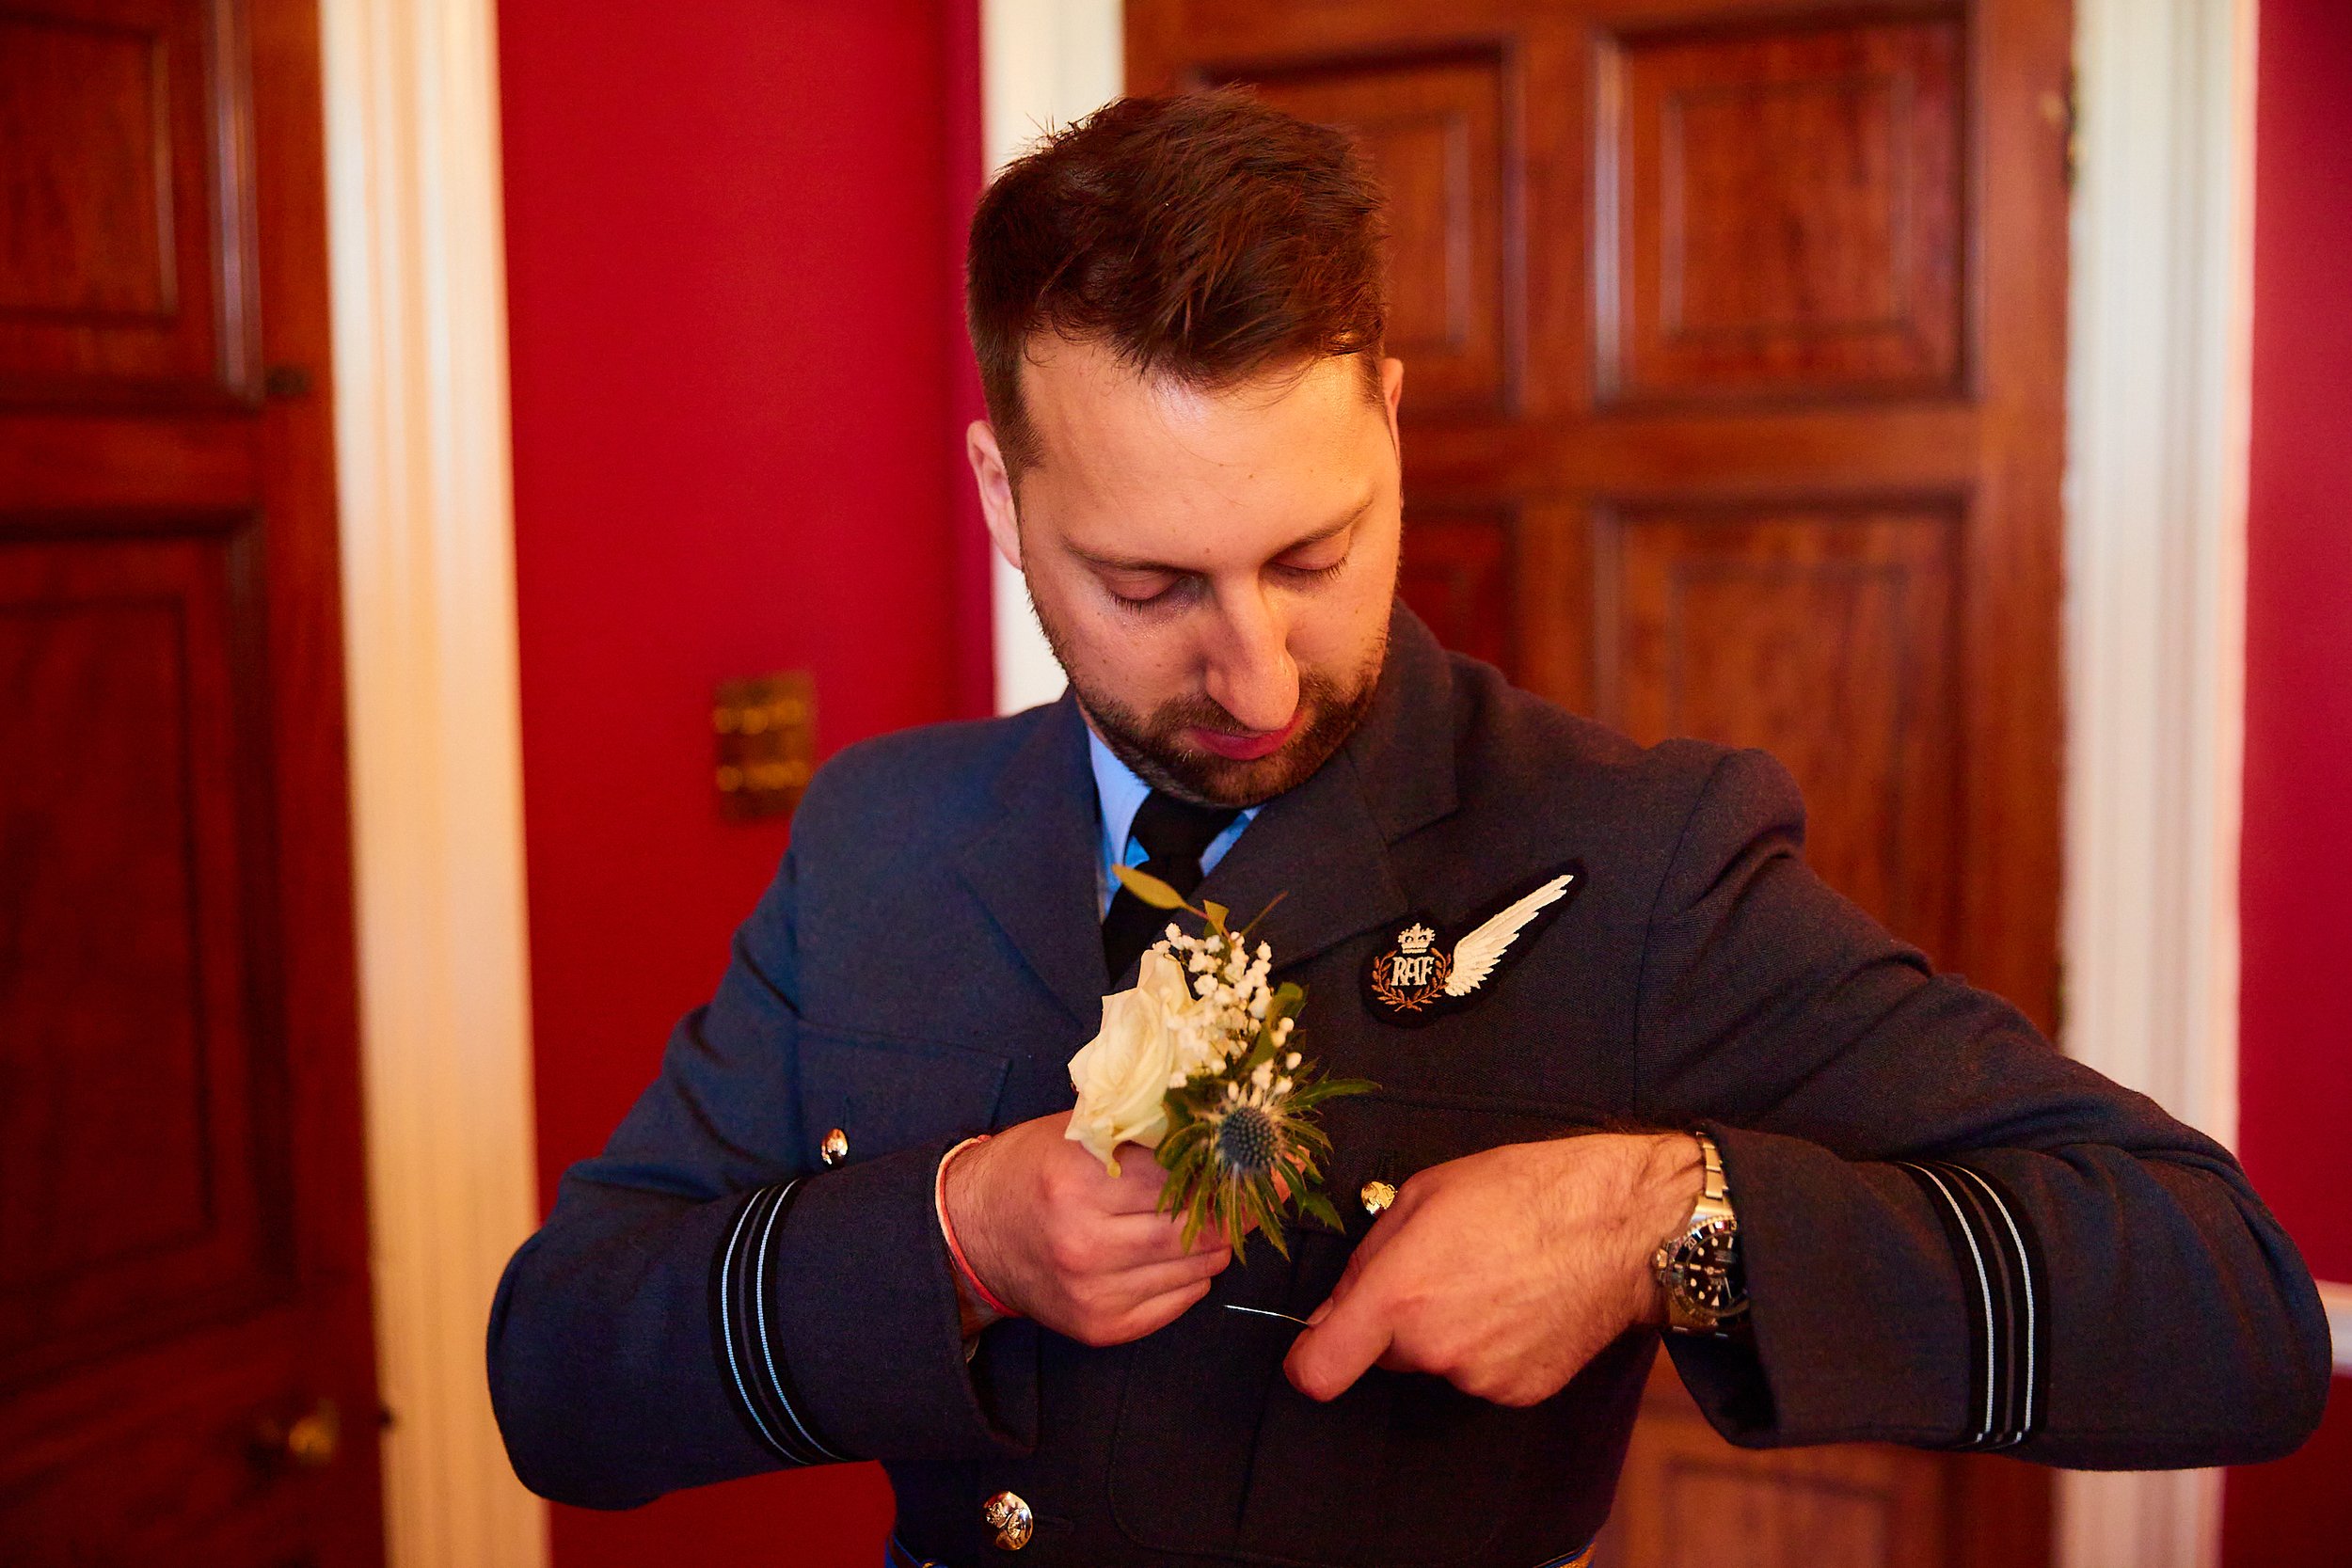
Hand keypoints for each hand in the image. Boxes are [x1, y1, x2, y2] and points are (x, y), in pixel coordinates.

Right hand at [943, 1110, 1233, 1345]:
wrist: (971, 1236)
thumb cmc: (1028, 1171)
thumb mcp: (1077, 1133)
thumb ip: (1142, 1131)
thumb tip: (1223, 1128)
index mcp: (1078, 1184)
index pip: (1182, 1176)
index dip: (1228, 1165)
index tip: (1261, 1156)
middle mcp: (1086, 1244)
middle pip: (1200, 1228)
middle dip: (1238, 1207)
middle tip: (1262, 1188)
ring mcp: (1094, 1293)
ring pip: (1199, 1267)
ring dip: (1216, 1240)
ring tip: (1214, 1215)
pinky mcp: (1101, 1327)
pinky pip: (1180, 1301)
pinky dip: (1191, 1274)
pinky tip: (1177, 1251)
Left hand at [1283, 1133, 1699, 1406]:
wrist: (1621, 1226)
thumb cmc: (1523, 1192)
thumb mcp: (1424, 1194)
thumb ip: (1368, 1258)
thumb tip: (1335, 1304)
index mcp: (1399, 1295)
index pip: (1320, 1370)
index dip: (1309, 1361)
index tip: (1316, 1346)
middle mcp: (1434, 1348)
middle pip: (1383, 1354)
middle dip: (1395, 1321)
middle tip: (1439, 1269)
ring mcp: (1480, 1377)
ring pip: (1435, 1362)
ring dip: (1447, 1332)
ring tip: (1491, 1278)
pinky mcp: (1520, 1392)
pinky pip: (1481, 1373)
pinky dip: (1490, 1347)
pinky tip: (1520, 1303)